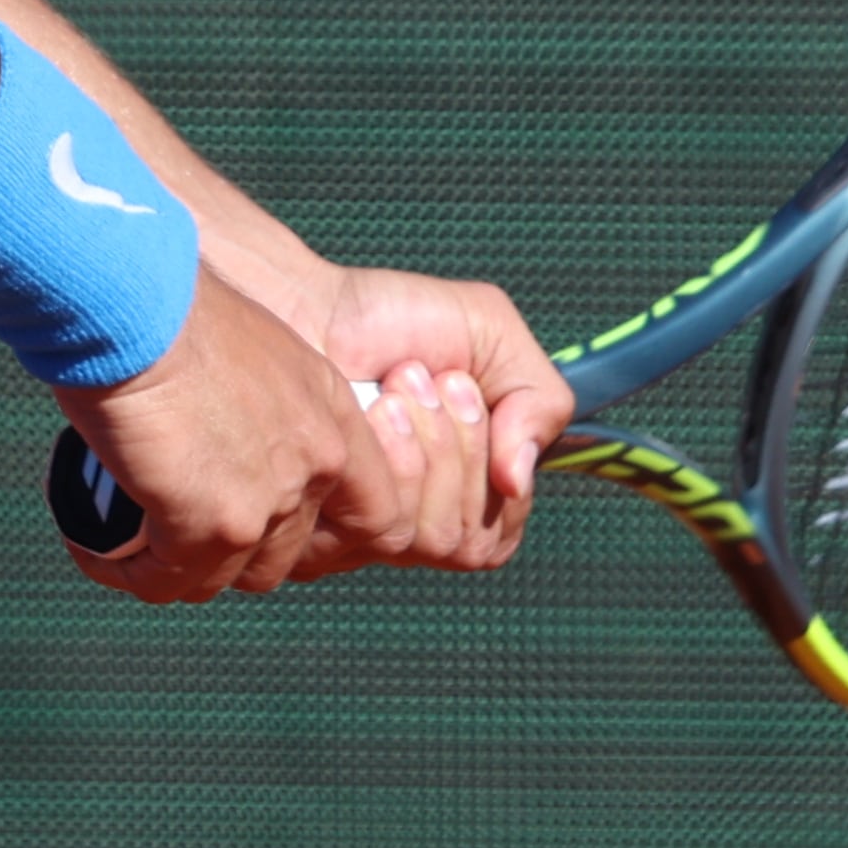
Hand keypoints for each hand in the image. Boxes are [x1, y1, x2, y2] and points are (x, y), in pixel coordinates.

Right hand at [48, 272, 489, 602]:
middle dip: (232, 552)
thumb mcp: (246, 343)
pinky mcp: (211, 526)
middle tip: (180, 527)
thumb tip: (219, 423)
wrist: (132, 302)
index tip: (263, 517)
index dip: (322, 532)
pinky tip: (93, 550)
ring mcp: (268, 501)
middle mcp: (315, 461)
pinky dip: (129, 574)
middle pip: (289, 555)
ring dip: (180, 568)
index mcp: (331, 410)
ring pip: (228, 576)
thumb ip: (255, 396)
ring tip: (132, 546)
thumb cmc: (168, 301)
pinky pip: (169, 581)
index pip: (376, 513)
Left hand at [287, 264, 571, 572]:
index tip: (460, 387)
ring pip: (429, 539)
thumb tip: (518, 481)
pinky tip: (369, 409)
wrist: (307, 303)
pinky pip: (384, 528)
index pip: (498, 536)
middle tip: (422, 380)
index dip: (491, 466)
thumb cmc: (390, 318)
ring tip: (394, 386)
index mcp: (457, 497)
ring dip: (427, 445)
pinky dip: (392, 457)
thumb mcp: (494, 336)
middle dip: (458, 447)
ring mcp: (362, 534)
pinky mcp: (319, 529)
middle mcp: (409, 526)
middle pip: (467, 544)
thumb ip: (540, 403)